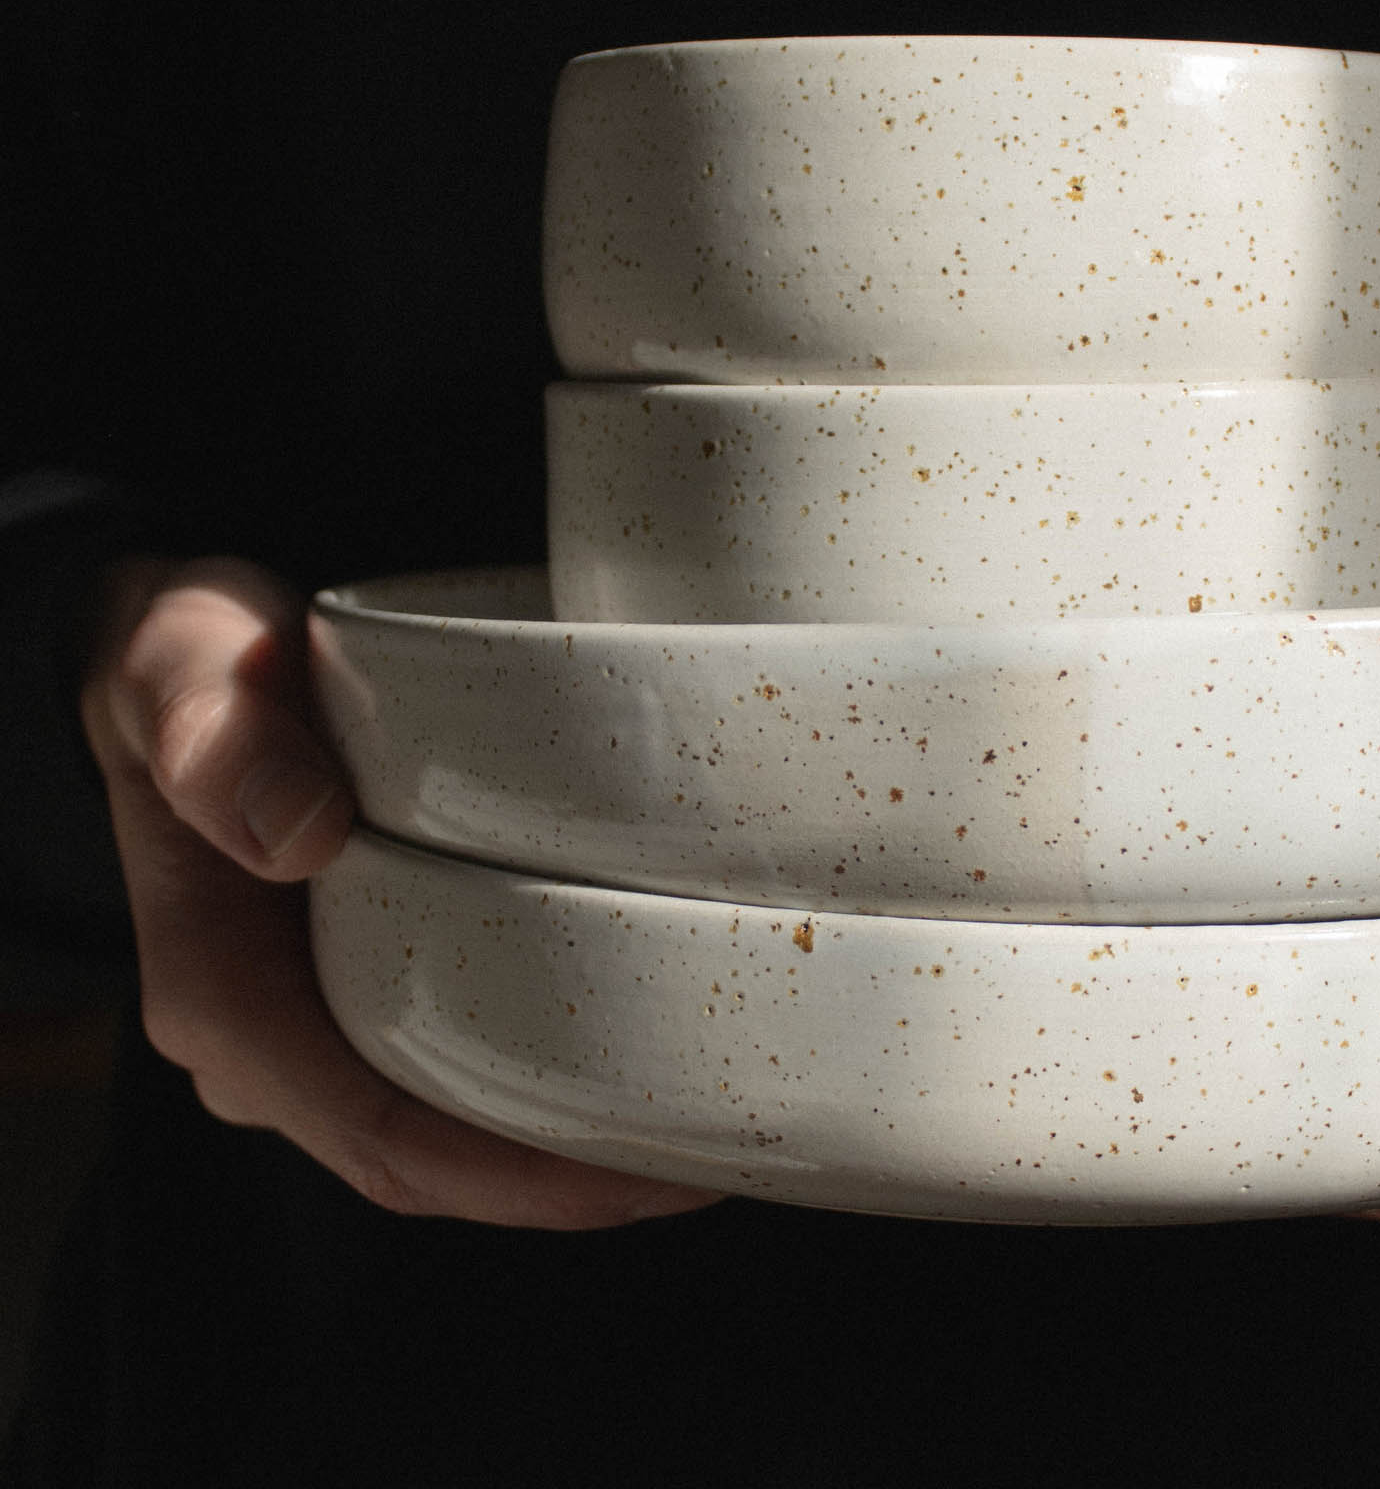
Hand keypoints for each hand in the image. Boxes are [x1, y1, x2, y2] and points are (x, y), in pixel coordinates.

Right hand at [79, 556, 722, 1228]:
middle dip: (584, 1181)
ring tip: (723, 1118)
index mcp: (225, 1000)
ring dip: (584, 1143)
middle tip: (734, 1144)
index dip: (525, 1180)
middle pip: (444, 1164)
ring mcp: (322, 1021)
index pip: (387, 1143)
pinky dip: (560, 1077)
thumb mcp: (184, 670)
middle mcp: (272, 1044)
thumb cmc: (194, 665)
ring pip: (463, 1129)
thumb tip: (299, 835)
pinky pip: (470, 1064)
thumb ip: (219, 741)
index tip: (650, 1166)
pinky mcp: (371, 982)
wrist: (185, 660)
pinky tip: (655, 1052)